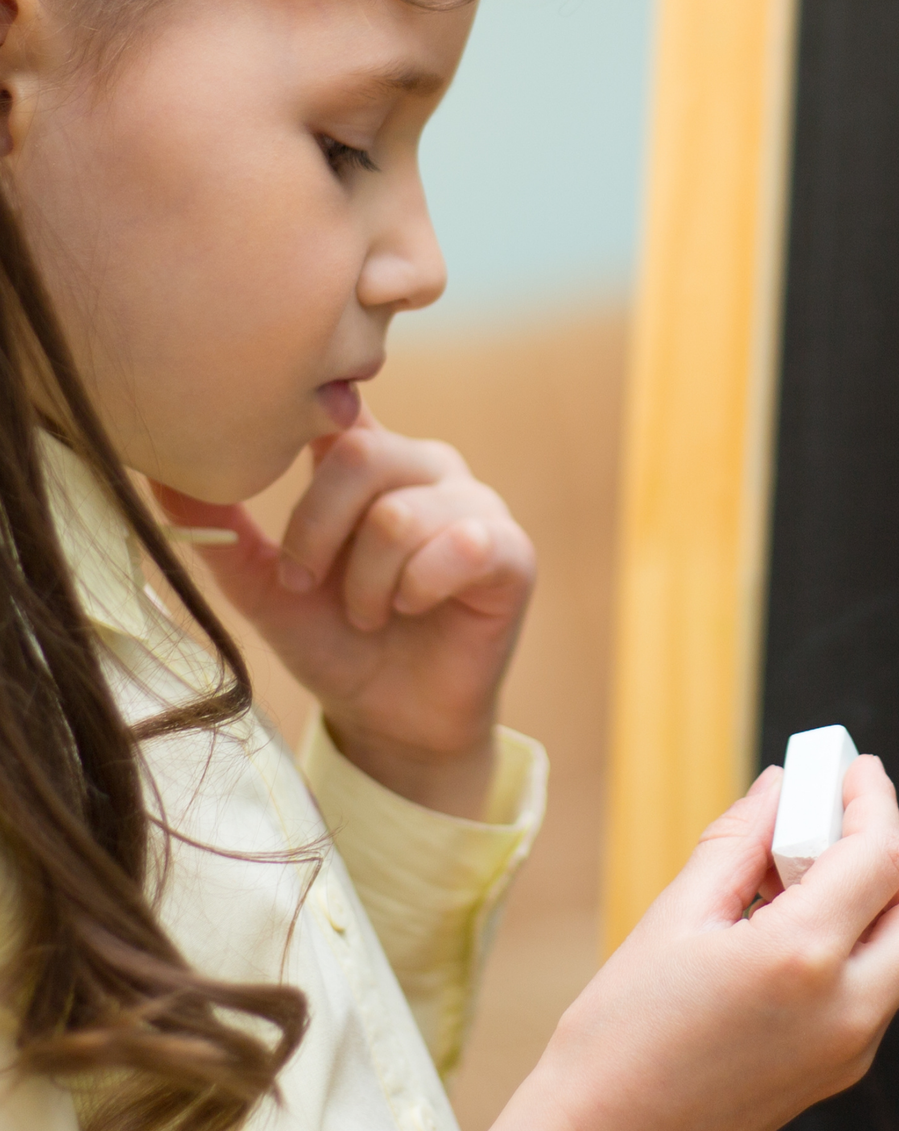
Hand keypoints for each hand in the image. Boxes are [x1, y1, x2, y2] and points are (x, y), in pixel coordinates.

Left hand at [154, 413, 535, 817]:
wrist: (391, 718)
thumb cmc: (335, 642)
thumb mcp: (262, 585)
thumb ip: (221, 530)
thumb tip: (155, 473)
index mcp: (374, 461)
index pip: (339, 412)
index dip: (305, 429)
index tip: (274, 483)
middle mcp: (429, 468)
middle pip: (362, 454)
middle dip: (316, 533)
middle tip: (307, 585)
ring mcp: (478, 505)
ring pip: (399, 514)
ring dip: (367, 583)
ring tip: (370, 613)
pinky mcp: (511, 552)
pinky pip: (458, 545)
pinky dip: (417, 589)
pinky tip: (415, 609)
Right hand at [467, 754, 898, 1130]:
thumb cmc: (623, 1034)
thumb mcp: (676, 917)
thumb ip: (741, 841)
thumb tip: (784, 786)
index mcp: (801, 961)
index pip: (884, 856)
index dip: (874, 799)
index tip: (853, 770)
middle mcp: (847, 1011)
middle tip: (836, 838)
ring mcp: (852, 1050)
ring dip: (878, 901)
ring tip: (792, 885)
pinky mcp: (842, 1071)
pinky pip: (878, 986)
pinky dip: (853, 942)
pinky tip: (781, 932)